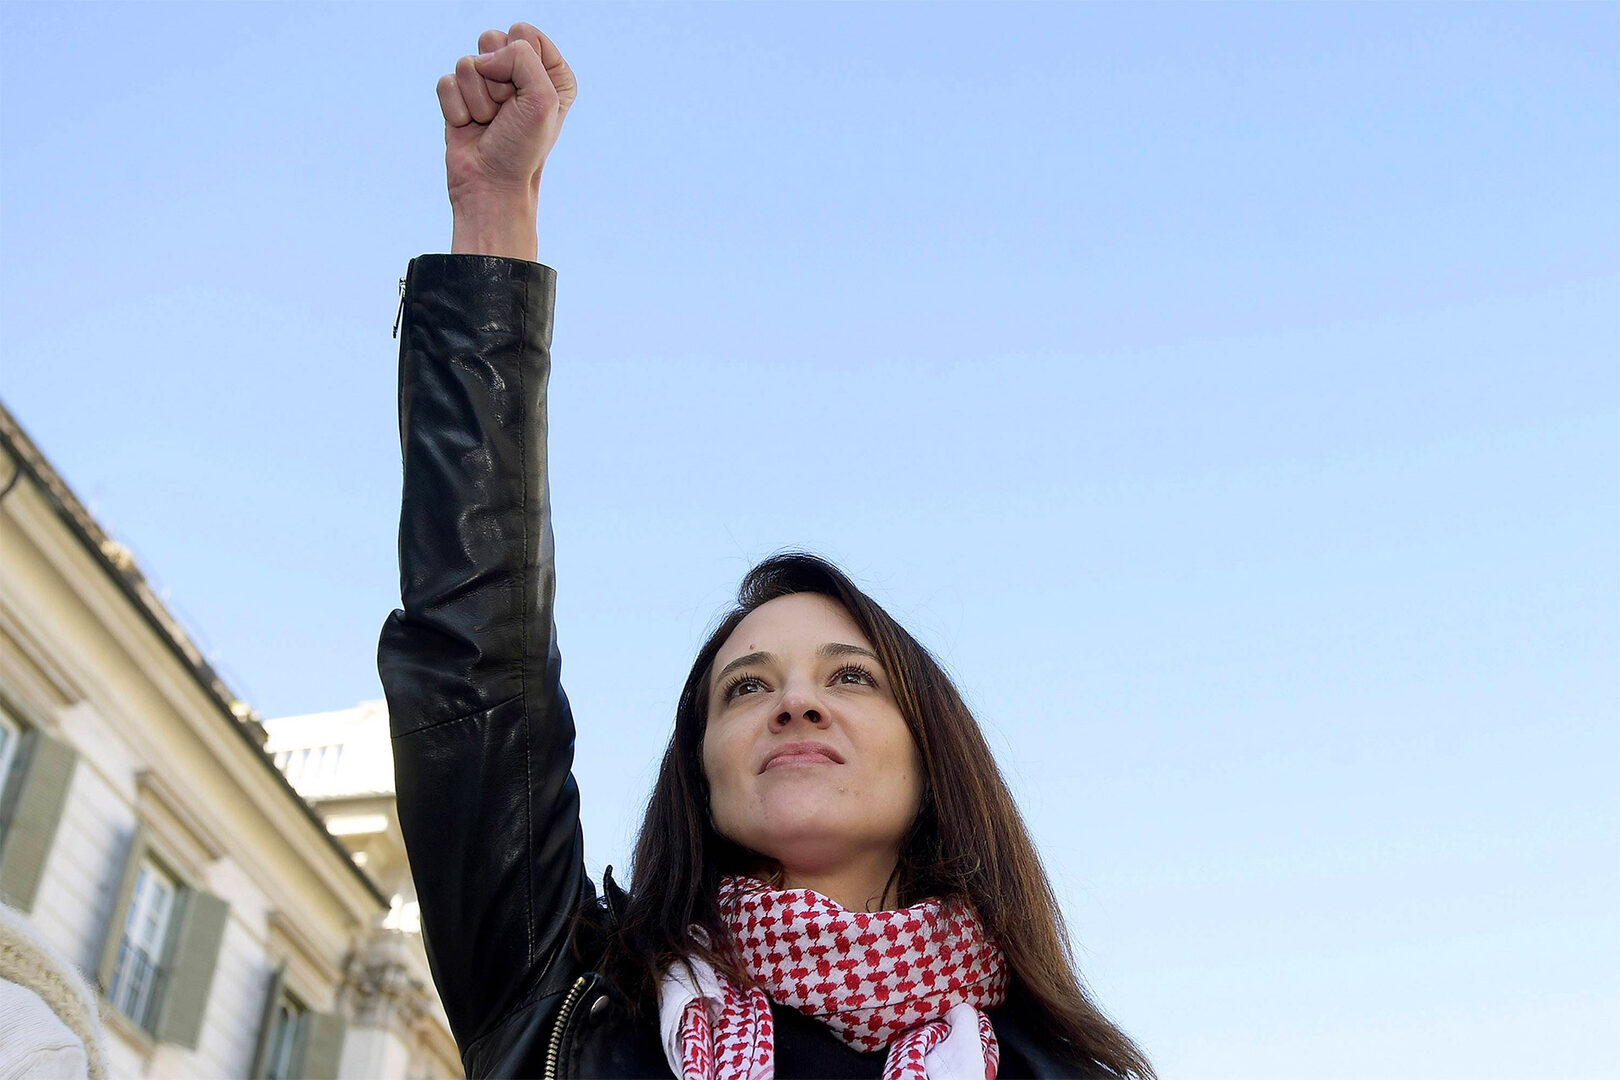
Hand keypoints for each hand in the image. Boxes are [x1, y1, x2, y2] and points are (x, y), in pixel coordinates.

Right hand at [438, 23, 576, 256]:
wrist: (492, 185)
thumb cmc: (523, 147)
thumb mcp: (542, 98)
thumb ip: (521, 57)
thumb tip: (480, 58)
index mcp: (550, 71)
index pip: (524, 33)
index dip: (520, 62)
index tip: (526, 97)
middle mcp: (519, 73)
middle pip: (492, 40)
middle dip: (497, 79)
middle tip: (506, 112)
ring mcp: (486, 84)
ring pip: (466, 63)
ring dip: (478, 100)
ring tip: (489, 123)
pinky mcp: (458, 96)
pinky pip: (446, 82)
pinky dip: (457, 108)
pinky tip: (469, 127)